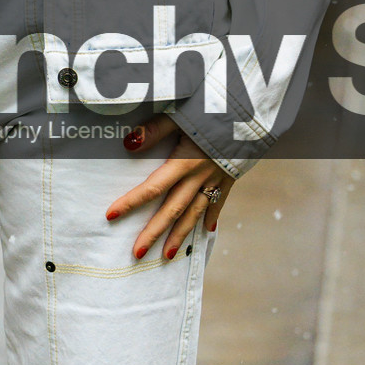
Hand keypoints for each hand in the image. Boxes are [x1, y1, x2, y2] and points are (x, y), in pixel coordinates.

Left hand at [106, 118, 229, 260]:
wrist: (254, 112)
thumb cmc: (214, 108)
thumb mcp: (181, 112)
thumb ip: (155, 129)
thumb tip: (128, 144)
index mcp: (183, 162)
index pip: (152, 188)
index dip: (130, 202)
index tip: (110, 216)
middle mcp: (199, 176)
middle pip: (172, 210)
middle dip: (154, 233)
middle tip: (137, 254)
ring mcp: (216, 179)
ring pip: (195, 213)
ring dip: (180, 235)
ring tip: (168, 256)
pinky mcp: (230, 177)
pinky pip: (219, 201)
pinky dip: (212, 216)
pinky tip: (207, 231)